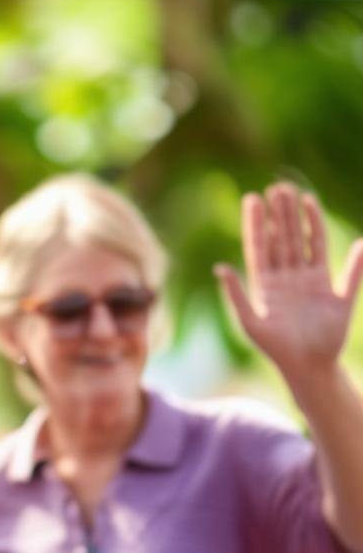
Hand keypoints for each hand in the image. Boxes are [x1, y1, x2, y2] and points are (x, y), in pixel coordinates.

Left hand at [216, 182, 362, 380]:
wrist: (307, 366)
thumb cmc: (274, 348)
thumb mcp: (249, 321)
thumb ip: (235, 294)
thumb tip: (219, 267)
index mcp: (265, 285)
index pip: (259, 247)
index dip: (256, 224)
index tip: (252, 199)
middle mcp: (287, 279)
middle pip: (282, 239)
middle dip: (280, 214)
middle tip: (277, 186)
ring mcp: (310, 281)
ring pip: (304, 243)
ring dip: (300, 219)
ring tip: (297, 193)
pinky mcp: (332, 289)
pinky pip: (333, 259)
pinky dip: (329, 239)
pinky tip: (324, 217)